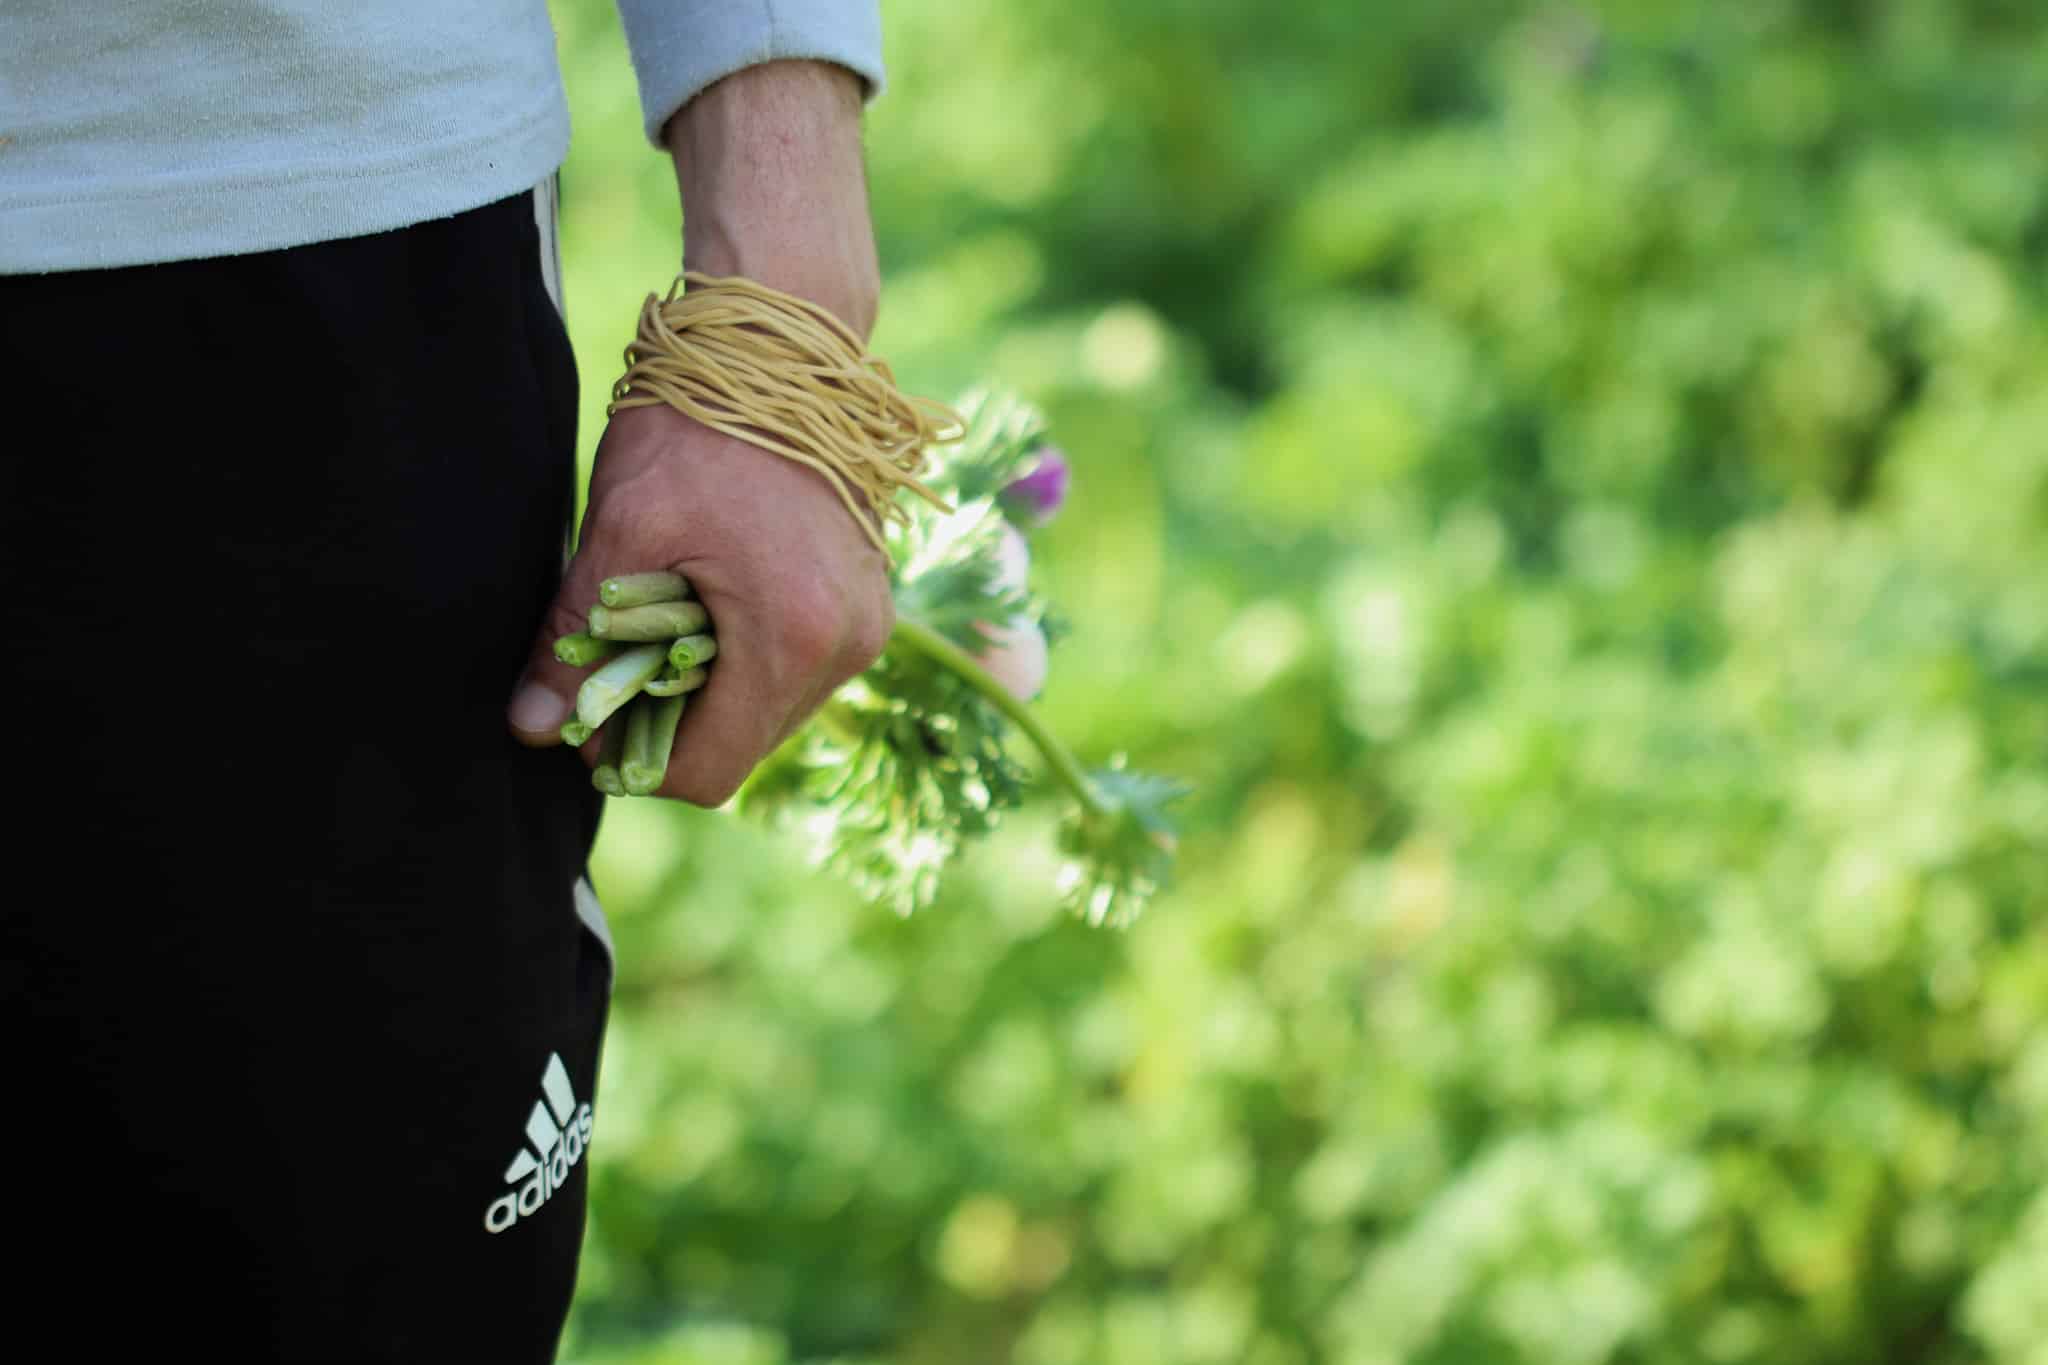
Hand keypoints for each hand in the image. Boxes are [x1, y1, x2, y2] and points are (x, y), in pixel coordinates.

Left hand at [506, 57, 885, 801]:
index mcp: (790, 638)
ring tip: (659, 623)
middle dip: (670, 725)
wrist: (783, 340)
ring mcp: (868, 626)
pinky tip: (705, 601)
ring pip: (770, 712)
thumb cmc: (697, 424)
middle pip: (741, 748)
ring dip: (708, 691)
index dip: (635, 760)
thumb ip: (571, 639)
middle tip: (613, 665)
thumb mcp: (621, 529)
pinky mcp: (869, 602)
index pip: (707, 770)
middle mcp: (846, 647)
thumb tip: (528, 728)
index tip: (590, 717)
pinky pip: (799, 669)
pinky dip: (744, 658)